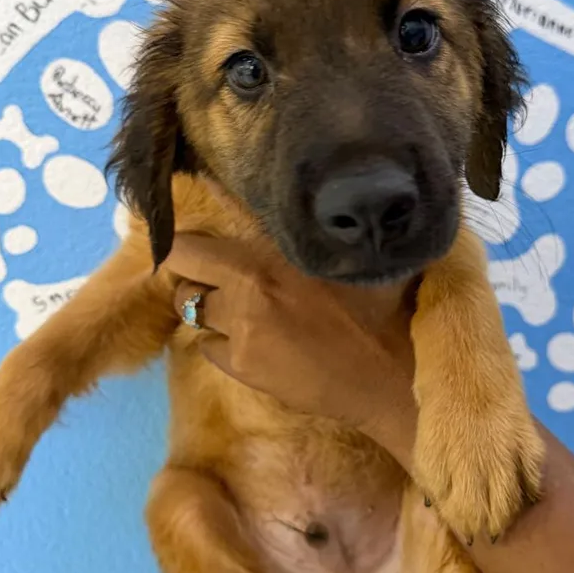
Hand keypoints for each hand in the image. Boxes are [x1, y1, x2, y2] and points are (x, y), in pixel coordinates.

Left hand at [164, 229, 417, 444]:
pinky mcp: (244, 368)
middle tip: (210, 269)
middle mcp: (246, 291)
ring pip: (192, 309)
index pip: (192, 243)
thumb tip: (293, 198)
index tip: (192, 238)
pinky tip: (251, 339)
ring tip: (236, 305)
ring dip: (206, 303)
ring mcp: (240, 333)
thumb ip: (308, 229)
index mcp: (270, 256)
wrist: (391, 375)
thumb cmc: (383, 306)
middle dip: (189, 267)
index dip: (184, 239)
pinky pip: (208, 347)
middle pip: (182, 271)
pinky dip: (220, 340)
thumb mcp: (348, 254)